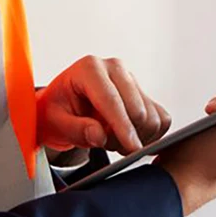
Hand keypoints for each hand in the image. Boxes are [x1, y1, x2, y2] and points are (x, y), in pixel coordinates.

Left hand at [36, 56, 170, 153]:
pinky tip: (128, 135)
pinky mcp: (142, 90)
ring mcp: (131, 77)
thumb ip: (76, 129)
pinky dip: (149, 134)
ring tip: (111, 137)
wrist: (62, 102)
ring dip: (135, 136)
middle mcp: (114, 67)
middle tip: (104, 143)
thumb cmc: (57, 110)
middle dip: (124, 136)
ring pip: (151, 116)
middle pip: (137, 109)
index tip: (133, 149)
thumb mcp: (55, 122)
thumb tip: (100, 136)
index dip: (123, 127)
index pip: (112, 100)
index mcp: (90, 68)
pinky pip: (160, 117)